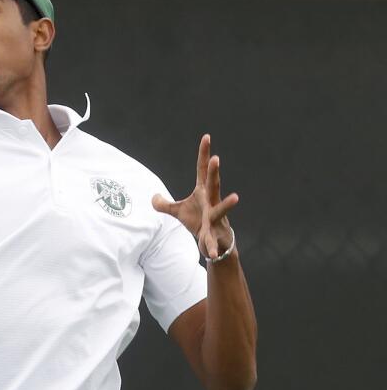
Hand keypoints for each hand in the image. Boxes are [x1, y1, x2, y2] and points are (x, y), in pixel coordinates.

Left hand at [152, 134, 238, 258]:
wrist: (214, 243)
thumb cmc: (198, 223)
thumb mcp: (178, 212)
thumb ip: (163, 204)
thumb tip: (153, 197)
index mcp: (203, 194)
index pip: (202, 171)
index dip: (203, 154)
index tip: (206, 136)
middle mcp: (211, 203)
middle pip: (213, 185)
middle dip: (214, 173)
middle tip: (216, 158)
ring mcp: (214, 219)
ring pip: (221, 209)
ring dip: (227, 204)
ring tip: (235, 197)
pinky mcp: (212, 235)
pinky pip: (210, 241)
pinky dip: (210, 247)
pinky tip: (210, 252)